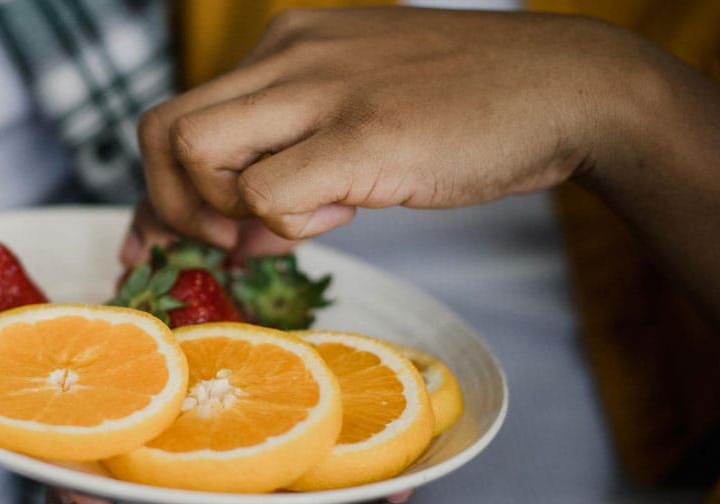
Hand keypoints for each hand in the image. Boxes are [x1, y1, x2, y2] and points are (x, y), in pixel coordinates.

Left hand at [131, 7, 644, 256]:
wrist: (569, 88)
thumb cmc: (468, 108)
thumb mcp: (363, 114)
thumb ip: (296, 161)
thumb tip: (238, 235)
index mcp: (287, 45)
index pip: (178, 116)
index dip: (155, 192)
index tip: (151, 243)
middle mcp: (290, 55)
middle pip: (161, 130)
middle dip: (170, 205)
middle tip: (222, 242)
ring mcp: (323, 89)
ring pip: (196, 154)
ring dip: (218, 213)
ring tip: (281, 227)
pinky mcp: (363, 133)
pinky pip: (267, 194)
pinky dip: (286, 225)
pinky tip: (343, 213)